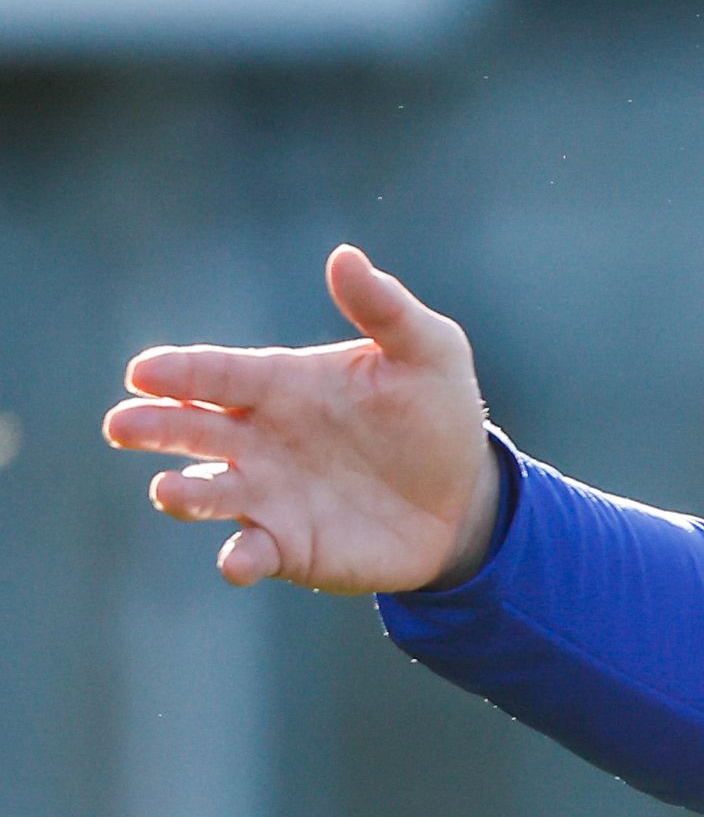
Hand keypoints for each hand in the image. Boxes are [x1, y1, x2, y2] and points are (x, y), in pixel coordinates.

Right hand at [104, 245, 504, 593]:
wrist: (465, 493)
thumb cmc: (436, 412)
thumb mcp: (427, 352)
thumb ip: (384, 308)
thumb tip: (344, 256)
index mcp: (281, 384)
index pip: (218, 373)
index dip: (179, 371)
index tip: (143, 372)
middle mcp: (259, 438)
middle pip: (191, 429)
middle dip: (154, 427)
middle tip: (124, 426)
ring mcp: (267, 494)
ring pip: (206, 492)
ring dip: (184, 493)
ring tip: (170, 490)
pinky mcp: (288, 545)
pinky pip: (250, 552)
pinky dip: (238, 558)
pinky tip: (239, 561)